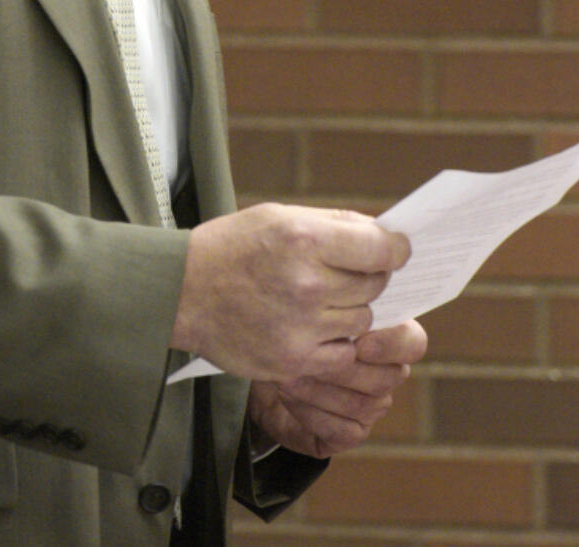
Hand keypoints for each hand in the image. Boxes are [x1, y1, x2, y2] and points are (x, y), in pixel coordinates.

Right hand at [170, 202, 409, 380]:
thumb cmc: (231, 247)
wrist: (181, 292)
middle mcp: (307, 284)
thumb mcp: (278, 216)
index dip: (394, 248)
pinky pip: (343, 353)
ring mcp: (302, 328)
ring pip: (362, 320)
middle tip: (345, 271)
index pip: (380, 248)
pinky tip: (311, 325)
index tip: (397, 249)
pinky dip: (335, 341)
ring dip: (350, 309)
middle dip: (368, 276)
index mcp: (303, 239)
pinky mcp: (295, 362)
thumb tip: (384, 235)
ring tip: (319, 298)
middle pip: (374, 285)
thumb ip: (333, 225)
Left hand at [248, 318, 427, 459]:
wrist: (264, 368)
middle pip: (387, 378)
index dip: (391, 344)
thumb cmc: (292, 329)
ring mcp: (372, 407)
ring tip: (287, 374)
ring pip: (362, 405)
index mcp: (387, 336)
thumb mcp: (310, 311)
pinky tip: (288, 396)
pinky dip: (311, 412)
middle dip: (341, 367)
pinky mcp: (351, 434)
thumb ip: (335, 307)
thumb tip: (344, 311)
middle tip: (306, 356)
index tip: (358, 342)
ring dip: (319, 388)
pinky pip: (343, 431)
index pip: (413, 343)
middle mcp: (386, 374)